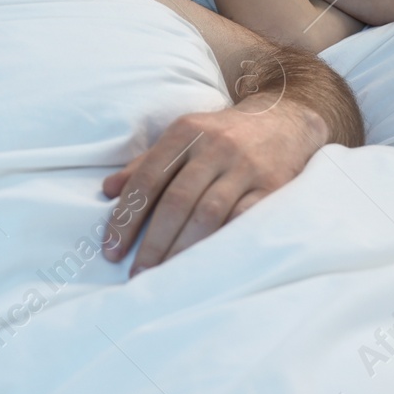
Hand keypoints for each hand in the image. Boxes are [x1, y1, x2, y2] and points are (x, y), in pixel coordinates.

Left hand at [99, 95, 324, 275]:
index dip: (127, 217)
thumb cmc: (223, 133)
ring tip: (166, 276)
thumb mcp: (183, 135)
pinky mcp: (272, 186)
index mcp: (185, 132)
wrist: (285, 117)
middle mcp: (213, 147)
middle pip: (176, 201)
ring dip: (183, 249)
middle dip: (152, 242)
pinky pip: (244, 219)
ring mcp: (244, 166)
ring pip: (208, 214)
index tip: (111, 250)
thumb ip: (146, 162)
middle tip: (137, 274)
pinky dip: (222, 242)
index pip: (148, 179)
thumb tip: (108, 190)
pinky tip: (206, 263)